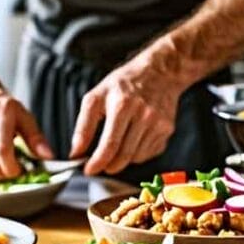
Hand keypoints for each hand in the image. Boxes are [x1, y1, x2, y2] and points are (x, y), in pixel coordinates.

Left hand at [70, 51, 184, 175]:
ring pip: (136, 157)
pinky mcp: (167, 130)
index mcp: (123, 105)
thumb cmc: (123, 84)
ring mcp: (158, 123)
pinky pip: (148, 153)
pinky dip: (136, 154)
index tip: (88, 170)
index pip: (110, 143)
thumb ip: (83, 125)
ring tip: (115, 147)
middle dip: (108, 166)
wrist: (160, 73)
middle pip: (123, 155)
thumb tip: (75, 152)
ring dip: (121, 160)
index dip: (97, 162)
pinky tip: (131, 140)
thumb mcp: (96, 97)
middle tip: (98, 165)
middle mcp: (144, 114)